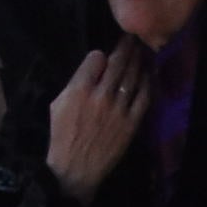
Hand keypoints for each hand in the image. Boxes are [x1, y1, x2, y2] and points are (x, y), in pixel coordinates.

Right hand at [45, 40, 150, 201]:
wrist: (76, 168)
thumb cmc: (62, 136)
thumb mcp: (57, 105)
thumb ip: (75, 84)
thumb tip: (92, 68)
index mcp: (79, 90)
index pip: (95, 58)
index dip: (100, 54)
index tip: (104, 54)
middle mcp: (101, 96)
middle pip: (118, 63)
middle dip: (126, 47)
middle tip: (133, 38)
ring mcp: (118, 109)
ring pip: (133, 77)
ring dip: (139, 61)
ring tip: (142, 51)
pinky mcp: (131, 123)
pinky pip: (144, 97)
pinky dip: (148, 83)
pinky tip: (149, 74)